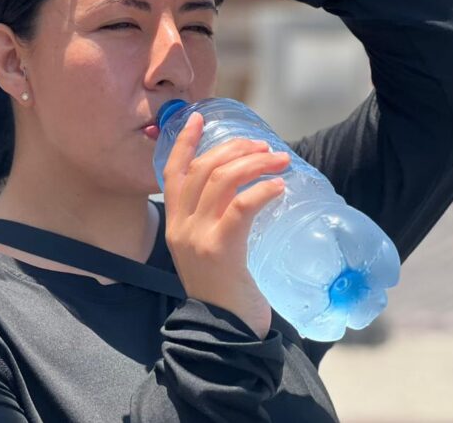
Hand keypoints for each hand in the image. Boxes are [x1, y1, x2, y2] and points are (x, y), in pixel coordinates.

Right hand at [162, 112, 289, 339]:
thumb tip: (245, 192)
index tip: (200, 118)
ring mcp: (197, 237)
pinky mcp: (220, 249)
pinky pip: (239, 206)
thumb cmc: (226, 294)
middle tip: (263, 146)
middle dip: (234, 149)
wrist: (225, 334)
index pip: (172, 172)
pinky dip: (261, 190)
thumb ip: (216, 223)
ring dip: (254, 163)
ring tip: (280, 160)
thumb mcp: (211, 251)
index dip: (184, 142)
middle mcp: (180, 227)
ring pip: (220, 181)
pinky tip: (279, 186)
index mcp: (175, 225)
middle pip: (201, 169)